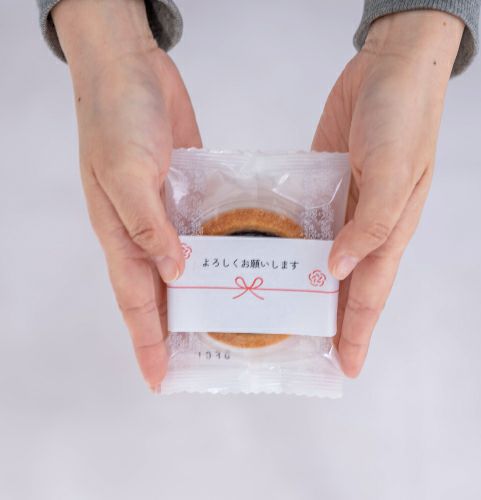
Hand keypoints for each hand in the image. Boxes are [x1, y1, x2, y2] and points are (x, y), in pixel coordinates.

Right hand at [53, 0, 200, 389]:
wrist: (131, 69)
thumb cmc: (116, 118)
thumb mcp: (126, 174)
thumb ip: (148, 227)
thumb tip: (175, 273)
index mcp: (120, 233)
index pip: (135, 301)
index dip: (146, 341)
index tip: (160, 377)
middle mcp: (144, 230)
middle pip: (159, 291)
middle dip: (175, 329)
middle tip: (199, 359)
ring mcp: (167, 212)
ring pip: (184, 264)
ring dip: (200, 292)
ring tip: (227, 320)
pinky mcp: (187, 190)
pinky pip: (204, 228)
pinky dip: (217, 249)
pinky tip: (237, 264)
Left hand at [312, 11, 463, 376]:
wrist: (388, 69)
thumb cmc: (402, 118)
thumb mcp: (394, 171)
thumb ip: (372, 223)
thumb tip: (339, 268)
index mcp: (388, 230)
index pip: (370, 294)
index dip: (357, 332)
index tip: (343, 367)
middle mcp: (364, 225)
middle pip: (344, 284)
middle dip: (328, 319)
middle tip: (301, 347)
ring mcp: (342, 206)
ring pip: (321, 256)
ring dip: (304, 283)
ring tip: (277, 309)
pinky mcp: (323, 184)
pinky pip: (305, 220)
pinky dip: (291, 240)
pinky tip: (270, 254)